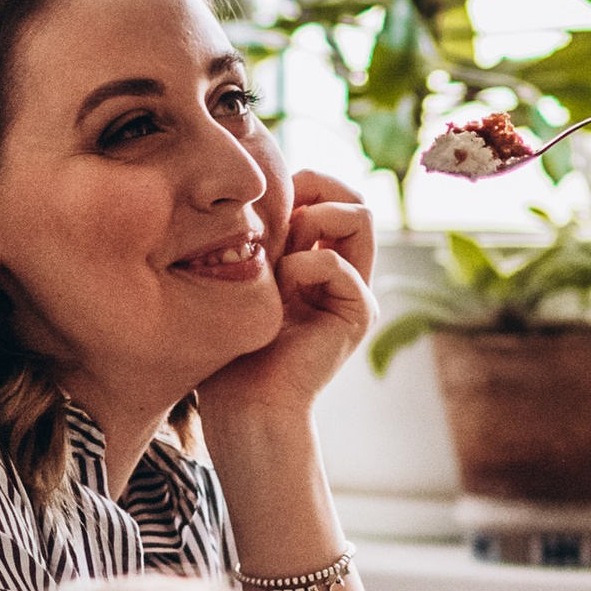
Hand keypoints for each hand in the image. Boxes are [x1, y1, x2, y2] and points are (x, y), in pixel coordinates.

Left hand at [195, 173, 373, 439]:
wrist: (245, 405)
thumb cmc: (230, 346)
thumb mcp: (241, 272)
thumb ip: (261, 234)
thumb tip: (257, 188)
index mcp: (317, 257)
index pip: (328, 191)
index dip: (298, 185)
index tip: (261, 210)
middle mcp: (343, 270)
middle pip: (352, 195)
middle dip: (311, 195)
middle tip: (276, 229)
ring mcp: (354, 290)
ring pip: (359, 215)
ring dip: (314, 221)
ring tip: (282, 257)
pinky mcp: (357, 314)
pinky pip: (338, 264)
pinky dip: (303, 266)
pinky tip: (280, 290)